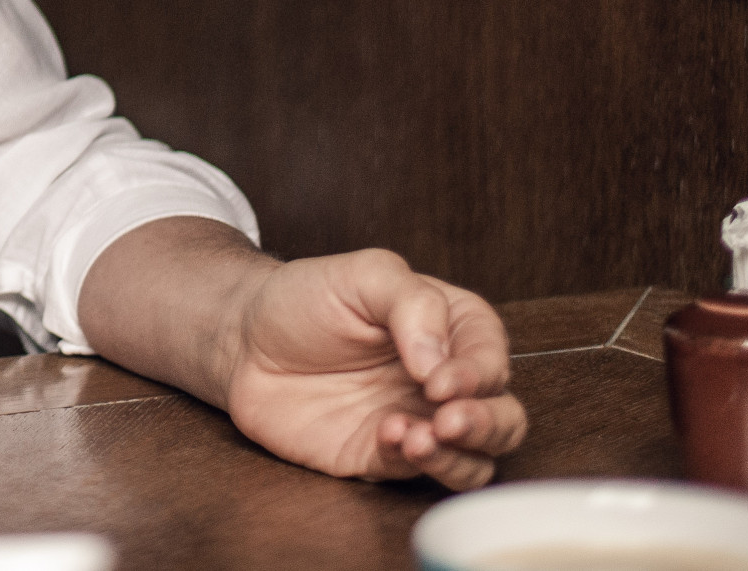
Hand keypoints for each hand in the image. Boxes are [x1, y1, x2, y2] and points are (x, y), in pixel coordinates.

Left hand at [220, 247, 528, 490]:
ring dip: (458, 455)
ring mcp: (418, 421)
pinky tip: (387, 436)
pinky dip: (414, 462)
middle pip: (503, 418)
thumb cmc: (305, 298)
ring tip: (417, 436)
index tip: (439, 380)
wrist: (244, 338)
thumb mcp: (363, 274)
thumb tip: (439, 361)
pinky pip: (420, 474)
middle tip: (448, 420)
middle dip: (487, 425)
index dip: (477, 373)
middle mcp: (444, 381)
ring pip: (476, 459)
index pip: (492, 358)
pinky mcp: (385, 456)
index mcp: (451, 329)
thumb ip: (412, 303)